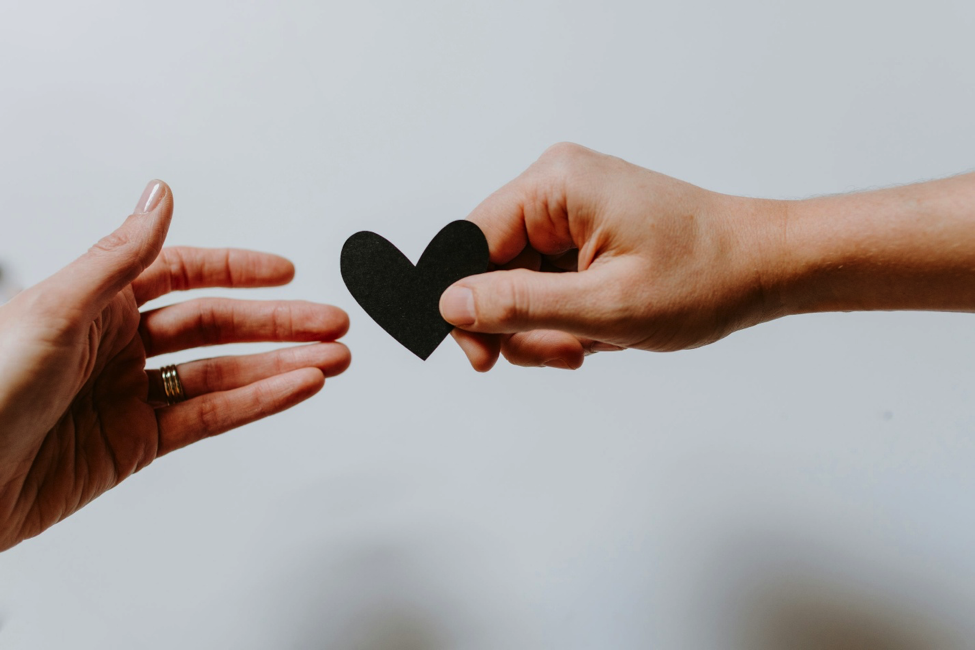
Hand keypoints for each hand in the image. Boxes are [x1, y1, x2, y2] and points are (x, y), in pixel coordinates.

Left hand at [0, 181, 349, 550]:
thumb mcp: (54, 310)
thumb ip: (119, 257)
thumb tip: (159, 196)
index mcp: (93, 302)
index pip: (182, 274)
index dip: (236, 270)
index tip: (284, 272)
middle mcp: (117, 345)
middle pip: (215, 325)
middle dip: (278, 322)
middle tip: (329, 322)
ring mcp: (131, 396)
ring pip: (223, 373)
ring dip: (281, 365)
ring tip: (331, 359)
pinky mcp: (137, 444)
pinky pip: (210, 417)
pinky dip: (257, 403)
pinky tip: (293, 387)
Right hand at [439, 143, 783, 370]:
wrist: (767, 266)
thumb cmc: (706, 276)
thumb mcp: (606, 306)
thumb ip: (520, 306)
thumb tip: (450, 304)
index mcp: (555, 184)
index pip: (469, 244)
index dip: (467, 306)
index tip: (483, 359)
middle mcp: (557, 187)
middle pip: (492, 268)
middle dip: (521, 324)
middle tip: (565, 352)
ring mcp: (572, 209)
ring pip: (520, 284)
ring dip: (548, 326)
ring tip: (594, 341)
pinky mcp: (586, 232)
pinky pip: (548, 282)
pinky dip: (567, 316)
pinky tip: (603, 328)